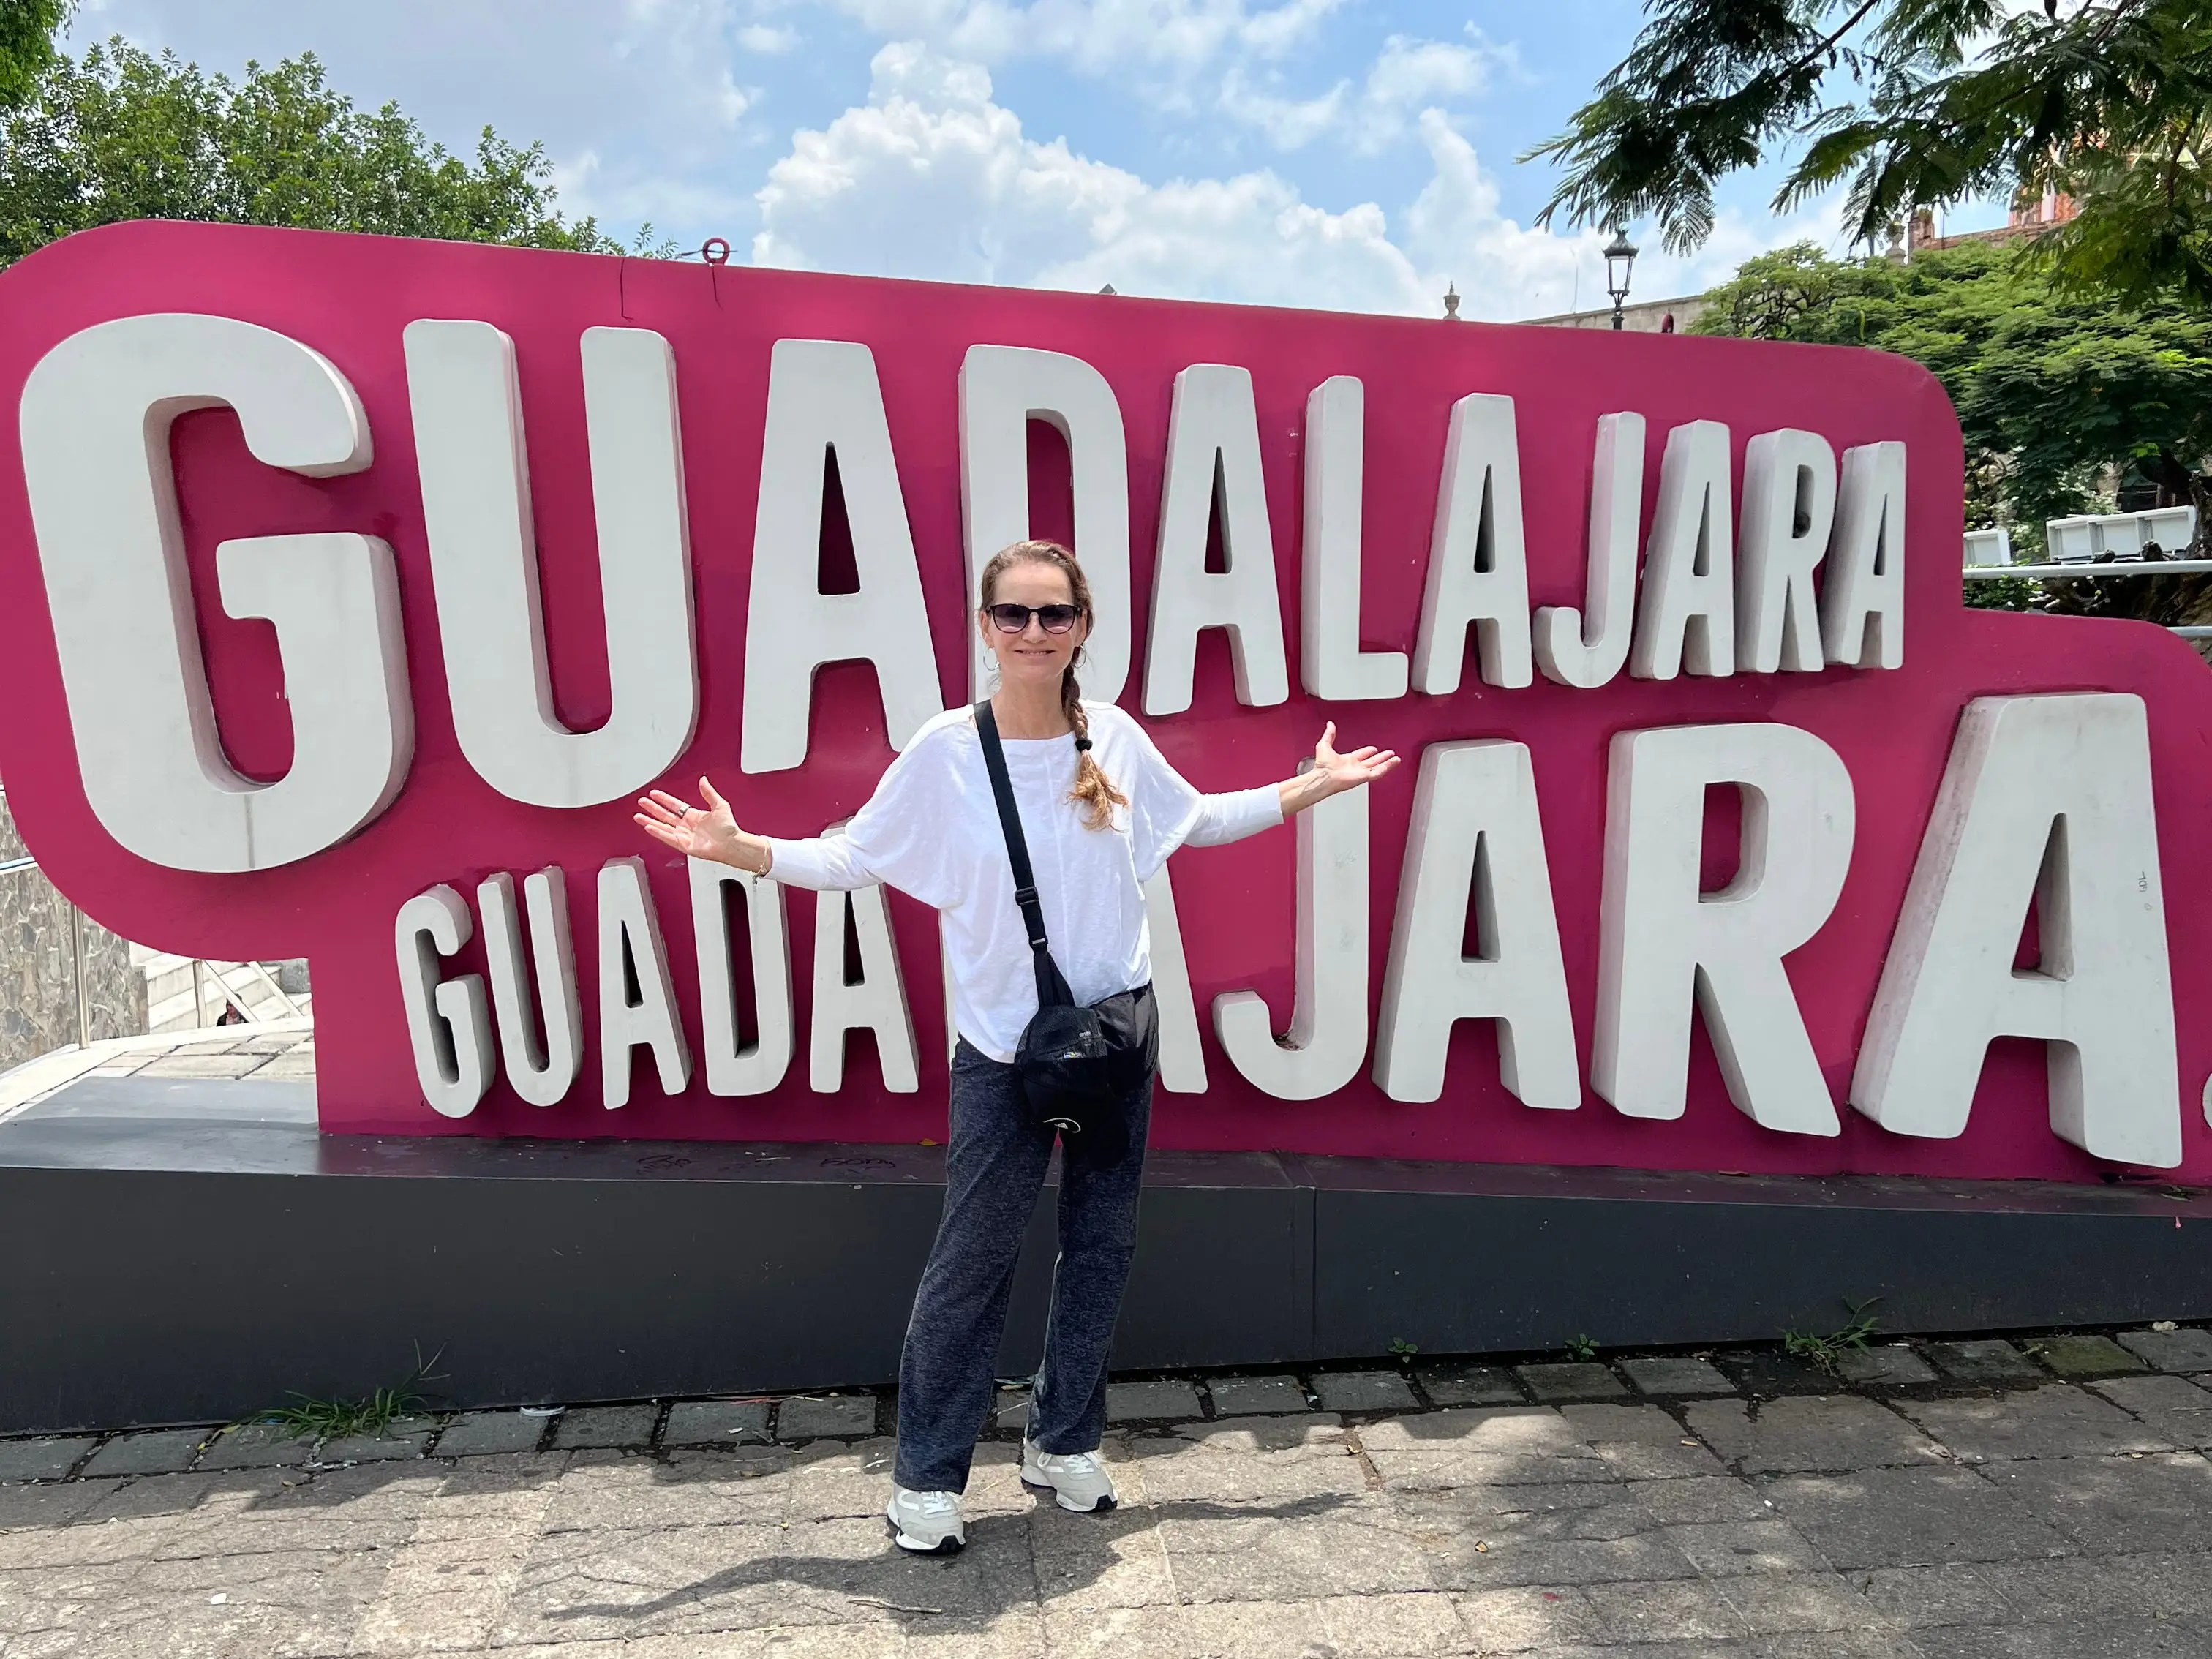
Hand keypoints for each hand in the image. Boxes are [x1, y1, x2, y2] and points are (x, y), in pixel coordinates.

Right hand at [634, 777, 758, 869]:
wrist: (731, 843)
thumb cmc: (729, 829)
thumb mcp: (719, 805)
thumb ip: (709, 793)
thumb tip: (703, 780)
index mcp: (694, 816)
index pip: (674, 805)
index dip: (664, 799)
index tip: (654, 794)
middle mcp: (687, 826)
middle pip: (665, 815)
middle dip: (652, 808)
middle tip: (641, 802)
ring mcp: (684, 836)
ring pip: (662, 827)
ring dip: (650, 821)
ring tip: (638, 815)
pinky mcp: (683, 845)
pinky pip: (667, 837)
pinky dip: (658, 832)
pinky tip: (649, 826)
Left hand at [1281, 723, 1400, 814]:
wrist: (1323, 776)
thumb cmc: (1321, 766)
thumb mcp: (1324, 745)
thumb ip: (1329, 735)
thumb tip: (1329, 725)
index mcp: (1346, 761)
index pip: (1360, 755)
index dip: (1367, 752)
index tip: (1374, 749)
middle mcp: (1354, 767)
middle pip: (1372, 762)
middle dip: (1381, 758)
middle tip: (1389, 753)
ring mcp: (1360, 773)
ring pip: (1377, 767)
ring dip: (1387, 763)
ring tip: (1396, 759)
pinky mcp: (1364, 777)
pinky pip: (1378, 773)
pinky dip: (1386, 768)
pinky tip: (1393, 763)